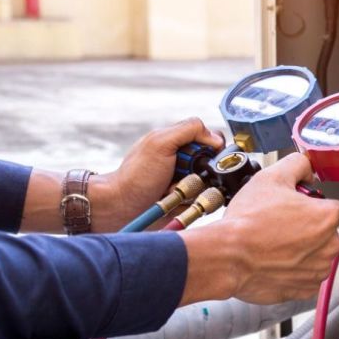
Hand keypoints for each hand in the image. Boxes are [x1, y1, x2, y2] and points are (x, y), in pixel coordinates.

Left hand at [92, 118, 223, 231]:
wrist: (121, 208)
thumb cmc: (135, 175)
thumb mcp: (160, 143)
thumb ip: (188, 130)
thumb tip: (216, 138)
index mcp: (180, 142)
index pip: (212, 139)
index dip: (213, 149)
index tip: (205, 158)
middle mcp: (186, 160)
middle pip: (215, 163)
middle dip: (204, 172)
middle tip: (184, 176)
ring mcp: (188, 181)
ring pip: (213, 184)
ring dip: (198, 189)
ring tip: (175, 191)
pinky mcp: (188, 201)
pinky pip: (205, 202)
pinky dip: (195, 203)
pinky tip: (177, 202)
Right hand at [178, 153, 338, 304]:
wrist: (227, 257)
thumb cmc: (248, 222)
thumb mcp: (271, 177)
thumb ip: (297, 165)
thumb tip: (306, 166)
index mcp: (327, 218)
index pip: (334, 207)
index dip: (313, 204)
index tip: (297, 206)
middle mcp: (328, 247)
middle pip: (327, 232)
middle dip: (309, 227)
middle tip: (281, 223)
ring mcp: (317, 270)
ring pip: (317, 254)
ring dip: (302, 249)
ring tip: (274, 242)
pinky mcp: (304, 289)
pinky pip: (305, 276)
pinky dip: (293, 270)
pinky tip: (274, 260)